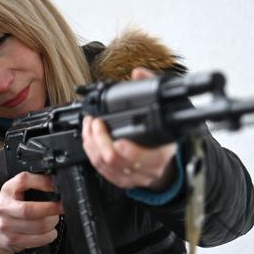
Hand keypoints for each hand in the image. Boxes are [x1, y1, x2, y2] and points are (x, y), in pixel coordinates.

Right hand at [0, 172, 62, 253]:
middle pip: (30, 210)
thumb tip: (55, 183)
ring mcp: (7, 226)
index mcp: (8, 190)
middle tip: (61, 208)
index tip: (56, 187)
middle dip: (51, 209)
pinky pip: (38, 240)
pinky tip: (50, 232)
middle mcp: (4, 208)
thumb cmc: (12, 209)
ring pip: (38, 226)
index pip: (23, 181)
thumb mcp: (17, 192)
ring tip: (54, 219)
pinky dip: (49, 236)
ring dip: (53, 223)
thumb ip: (33, 185)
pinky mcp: (12, 240)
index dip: (42, 182)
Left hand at [82, 67, 177, 190]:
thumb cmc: (162, 132)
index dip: (130, 150)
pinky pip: (102, 170)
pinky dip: (92, 153)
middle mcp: (149, 168)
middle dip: (101, 139)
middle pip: (118, 160)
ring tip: (89, 126)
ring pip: (106, 165)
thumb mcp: (161, 108)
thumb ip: (151, 87)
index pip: (147, 157)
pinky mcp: (122, 180)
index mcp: (162, 152)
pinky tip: (89, 139)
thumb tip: (138, 73)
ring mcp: (135, 176)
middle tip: (94, 123)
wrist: (164, 157)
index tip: (117, 138)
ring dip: (92, 144)